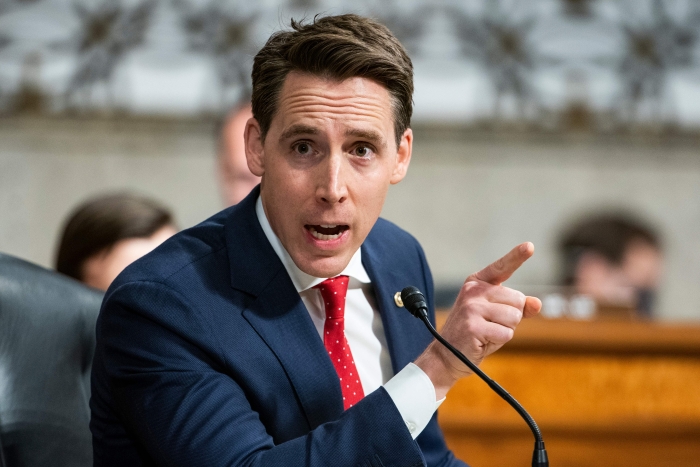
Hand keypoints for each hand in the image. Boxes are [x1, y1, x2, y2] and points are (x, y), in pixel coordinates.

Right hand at [415, 242, 541, 398]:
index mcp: (477, 283)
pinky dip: (499, 342)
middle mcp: (473, 291)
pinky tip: (482, 341)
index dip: (516, 256)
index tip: (530, 246)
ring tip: (486, 333)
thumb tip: (537, 303)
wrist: (446, 355)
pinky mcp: (473, 326)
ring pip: (514, 317)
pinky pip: (506, 333)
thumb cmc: (476, 333)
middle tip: (490, 325)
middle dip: (511, 317)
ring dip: (506, 330)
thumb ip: (517, 307)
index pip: (501, 267)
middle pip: (517, 300)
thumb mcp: (496, 315)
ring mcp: (471, 307)